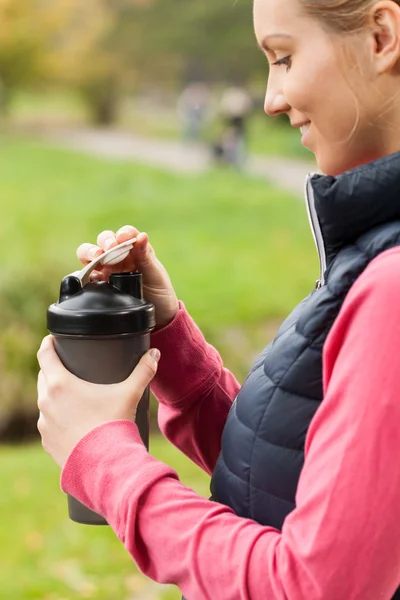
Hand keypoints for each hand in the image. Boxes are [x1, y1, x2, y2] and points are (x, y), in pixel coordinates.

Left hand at [37, 336, 159, 468]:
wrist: (104, 465)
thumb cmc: (114, 425)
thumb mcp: (130, 394)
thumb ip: (143, 371)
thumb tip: (154, 354)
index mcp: (60, 384)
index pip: (44, 354)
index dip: (48, 343)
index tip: (54, 339)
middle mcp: (46, 402)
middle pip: (43, 376)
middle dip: (53, 369)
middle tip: (69, 367)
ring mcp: (44, 423)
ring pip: (44, 401)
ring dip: (54, 395)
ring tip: (71, 395)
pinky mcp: (47, 441)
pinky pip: (48, 423)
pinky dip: (57, 418)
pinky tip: (71, 420)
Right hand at [77, 225, 178, 327]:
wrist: (157, 319)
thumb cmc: (159, 293)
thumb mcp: (155, 275)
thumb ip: (146, 256)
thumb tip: (141, 236)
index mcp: (133, 251)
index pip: (125, 234)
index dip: (123, 233)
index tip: (125, 237)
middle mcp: (117, 258)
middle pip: (104, 241)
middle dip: (105, 241)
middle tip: (110, 248)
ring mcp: (105, 271)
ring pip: (89, 255)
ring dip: (90, 252)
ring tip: (96, 257)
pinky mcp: (96, 287)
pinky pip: (84, 277)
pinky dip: (82, 273)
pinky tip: (87, 275)